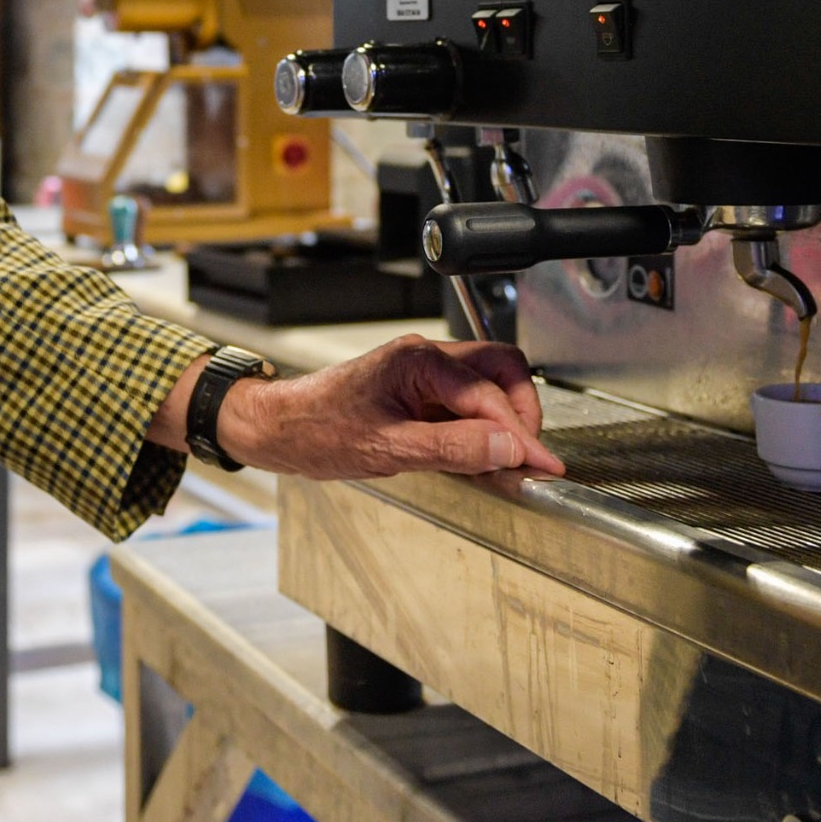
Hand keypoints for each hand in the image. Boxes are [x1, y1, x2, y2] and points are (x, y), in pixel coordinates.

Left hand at [175, 336, 567, 480]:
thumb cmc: (316, 431)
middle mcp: (426, 356)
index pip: (489, 396)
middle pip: (502, 368)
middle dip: (523, 410)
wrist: (277, 426)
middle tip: (529, 454)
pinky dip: (483, 421)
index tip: (543, 465)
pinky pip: (466, 396)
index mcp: (419, 361)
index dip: (521, 435)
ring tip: (508, 455)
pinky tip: (479, 451)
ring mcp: (423, 369)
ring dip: (505, 414)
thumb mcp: (387, 450)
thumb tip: (506, 448)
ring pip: (488, 379)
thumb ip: (452, 449)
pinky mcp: (418, 386)